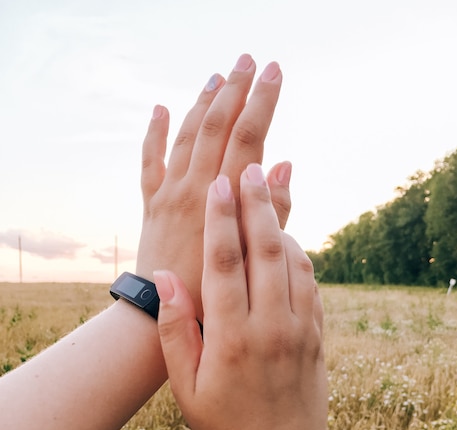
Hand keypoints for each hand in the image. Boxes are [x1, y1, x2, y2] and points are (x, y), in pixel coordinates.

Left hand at [136, 54, 291, 319]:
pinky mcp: (151, 204)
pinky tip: (159, 108)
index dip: (263, 101)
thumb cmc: (213, 297)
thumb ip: (271, 213)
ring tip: (218, 75)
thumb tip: (282, 165)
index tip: (275, 71)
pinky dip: (153, 134)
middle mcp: (194, 190)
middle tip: (250, 59)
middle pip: (217, 126)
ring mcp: (169, 194)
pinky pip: (149, 161)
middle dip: (236, 89)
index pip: (248, 137)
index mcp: (223, 202)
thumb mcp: (252, 260)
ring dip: (202, 102)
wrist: (156, 317)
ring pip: (186, 135)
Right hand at [154, 163, 327, 429]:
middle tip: (250, 166)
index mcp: (231, 338)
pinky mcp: (316, 336)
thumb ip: (174, 330)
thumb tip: (164, 278)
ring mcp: (299, 330)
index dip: (222, 219)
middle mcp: (270, 327)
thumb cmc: (224, 426)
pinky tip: (288, 236)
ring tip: (269, 189)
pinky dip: (300, 253)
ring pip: (293, 261)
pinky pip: (310, 283)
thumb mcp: (186, 386)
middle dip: (257, 205)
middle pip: (265, 251)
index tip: (219, 184)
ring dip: (280, 222)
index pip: (226, 263)